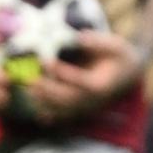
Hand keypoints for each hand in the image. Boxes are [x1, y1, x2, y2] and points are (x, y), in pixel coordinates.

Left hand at [23, 29, 142, 124]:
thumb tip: (80, 38)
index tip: (48, 61)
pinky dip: (44, 110)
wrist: (124, 74)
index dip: (64, 74)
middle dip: (48, 90)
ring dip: (42, 101)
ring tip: (27, 87)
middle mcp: (92, 100)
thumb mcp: (114, 45)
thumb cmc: (117, 56)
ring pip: (61, 110)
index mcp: (102, 85)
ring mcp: (84, 107)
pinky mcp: (77, 109)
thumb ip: (98, 42)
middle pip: (69, 100)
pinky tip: (30, 101)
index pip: (82, 82)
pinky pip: (58, 115)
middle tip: (31, 79)